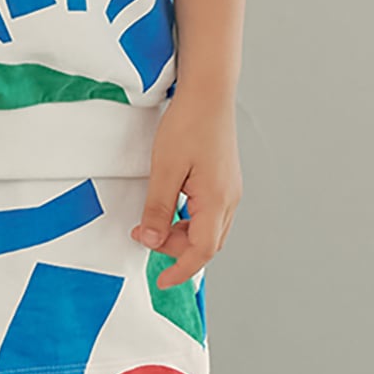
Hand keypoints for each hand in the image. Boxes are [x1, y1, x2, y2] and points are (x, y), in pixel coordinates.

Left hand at [131, 86, 242, 288]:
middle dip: (175, 250)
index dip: (181, 270)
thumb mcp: (164, 169)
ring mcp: (229, 191)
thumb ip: (158, 208)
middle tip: (143, 236)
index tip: (162, 281)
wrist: (208, 93)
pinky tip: (170, 210)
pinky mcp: (223, 182)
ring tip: (152, 223)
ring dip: (181, 236)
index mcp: (217, 200)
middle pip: (206, 244)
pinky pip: (208, 215)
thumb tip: (151, 240)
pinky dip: (188, 222)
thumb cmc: (188, 125)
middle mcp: (229, 199)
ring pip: (208, 230)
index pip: (202, 251)